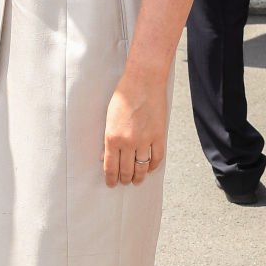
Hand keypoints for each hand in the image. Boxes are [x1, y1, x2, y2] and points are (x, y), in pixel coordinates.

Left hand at [102, 72, 165, 187]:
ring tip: (136, 180)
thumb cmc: (123, 96)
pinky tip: (149, 168)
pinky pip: (157, 159)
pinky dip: (153, 167)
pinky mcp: (158, 136)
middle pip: (126, 171)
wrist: (143, 81)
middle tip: (123, 182)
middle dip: (124, 179)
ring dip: (138, 177)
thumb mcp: (109, 117)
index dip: (110, 178)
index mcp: (112, 137)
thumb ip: (109, 138)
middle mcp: (128, 142)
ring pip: (142, 168)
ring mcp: (145, 140)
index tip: (111, 183)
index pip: (110, 167)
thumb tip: (106, 156)